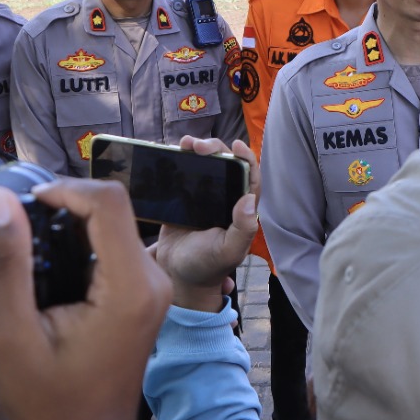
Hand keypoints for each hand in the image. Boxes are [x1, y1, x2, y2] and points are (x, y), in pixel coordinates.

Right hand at [0, 178, 237, 419]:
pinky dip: (80, 244)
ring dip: (70, 224)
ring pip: (114, 224)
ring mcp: (154, 286)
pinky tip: (45, 266)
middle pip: (114, 208)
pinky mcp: (145, 293)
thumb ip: (7, 261)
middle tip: (15, 224)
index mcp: (131, 285)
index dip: (63, 189)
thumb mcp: (12, 332)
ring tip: (24, 244)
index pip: (108, 200)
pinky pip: (114, 247)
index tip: (21, 203)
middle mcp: (153, 279)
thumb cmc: (49, 403)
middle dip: (64, 204)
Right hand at [149, 137, 259, 312]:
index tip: (237, 145)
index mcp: (240, 208)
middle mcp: (224, 197)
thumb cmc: (209, 266)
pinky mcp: (182, 198)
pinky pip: (182, 174)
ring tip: (184, 143)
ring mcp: (203, 195)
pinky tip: (170, 152)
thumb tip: (248, 200)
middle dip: (214, 148)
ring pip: (204, 164)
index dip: (246, 158)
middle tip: (198, 145)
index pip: (249, 176)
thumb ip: (242, 230)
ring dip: (196, 150)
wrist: (179, 276)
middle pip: (224, 163)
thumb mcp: (229, 251)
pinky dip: (177, 160)